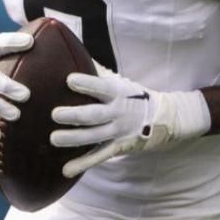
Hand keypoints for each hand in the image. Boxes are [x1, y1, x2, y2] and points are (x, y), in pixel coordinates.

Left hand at [50, 66, 210, 177]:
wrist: (164, 118)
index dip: (86, 83)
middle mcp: (118, 112)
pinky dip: (83, 163)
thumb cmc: (134, 96)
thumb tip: (74, 50)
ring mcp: (118, 131)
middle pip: (94, 114)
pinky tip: (66, 169)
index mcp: (118, 93)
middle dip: (75, 115)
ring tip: (54, 138)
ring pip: (94, 137)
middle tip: (55, 114)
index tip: (69, 80)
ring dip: (74, 139)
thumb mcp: (121, 82)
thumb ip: (97, 71)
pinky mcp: (119, 147)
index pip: (101, 86)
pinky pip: (99, 156)